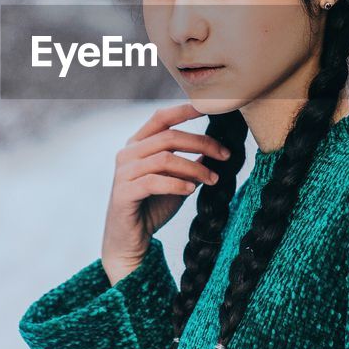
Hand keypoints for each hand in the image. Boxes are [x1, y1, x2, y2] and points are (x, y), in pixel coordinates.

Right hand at [101, 103, 230, 284]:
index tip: (210, 108)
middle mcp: (128, 153)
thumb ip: (189, 164)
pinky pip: (155, 181)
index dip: (184, 110)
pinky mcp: (124, 193)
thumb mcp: (177, 181)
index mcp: (138, 144)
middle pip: (169, 137)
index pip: (161, 118)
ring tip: (212, 179)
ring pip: (164, 159)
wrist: (130, 240)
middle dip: (201, 143)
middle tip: (225, 155)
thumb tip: (216, 150)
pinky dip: (177, 184)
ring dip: (194, 167)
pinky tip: (191, 190)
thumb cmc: (152, 207)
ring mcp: (123, 172)